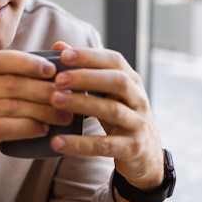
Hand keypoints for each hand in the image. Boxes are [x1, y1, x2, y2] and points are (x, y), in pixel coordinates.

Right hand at [0, 49, 72, 201]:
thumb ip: (18, 74)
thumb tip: (59, 48)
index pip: (1, 60)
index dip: (28, 63)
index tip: (52, 70)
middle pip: (9, 83)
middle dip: (42, 89)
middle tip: (67, 97)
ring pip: (9, 106)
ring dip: (41, 110)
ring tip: (63, 116)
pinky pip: (1, 128)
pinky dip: (26, 128)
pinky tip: (43, 129)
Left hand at [48, 42, 163, 191]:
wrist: (146, 156)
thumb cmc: (120, 116)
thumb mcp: (106, 93)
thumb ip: (84, 70)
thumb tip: (58, 45)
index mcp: (132, 82)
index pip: (115, 61)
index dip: (90, 56)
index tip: (63, 55)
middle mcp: (139, 100)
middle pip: (118, 82)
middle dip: (87, 77)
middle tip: (58, 79)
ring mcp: (138, 124)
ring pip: (112, 110)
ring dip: (82, 104)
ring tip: (55, 101)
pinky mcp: (132, 148)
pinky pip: (104, 146)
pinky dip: (80, 144)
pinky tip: (57, 142)